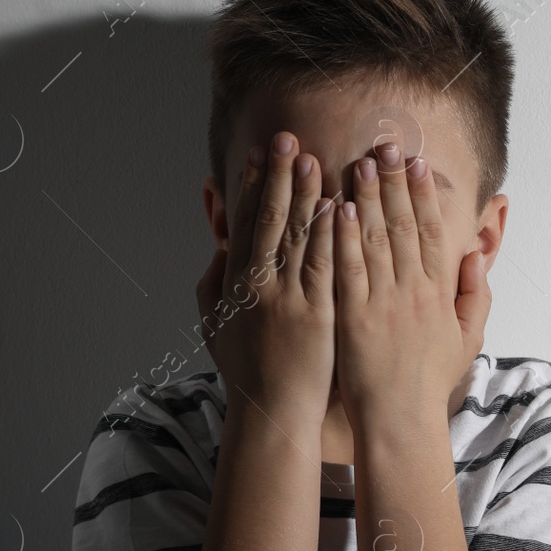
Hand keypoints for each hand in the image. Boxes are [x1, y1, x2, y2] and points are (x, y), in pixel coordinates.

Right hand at [195, 130, 336, 425]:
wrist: (272, 412)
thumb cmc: (247, 371)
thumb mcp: (214, 324)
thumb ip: (213, 283)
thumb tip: (219, 246)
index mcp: (235, 282)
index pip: (245, 222)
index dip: (252, 185)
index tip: (260, 153)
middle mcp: (258, 284)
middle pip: (268, 218)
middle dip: (277, 175)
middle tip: (285, 138)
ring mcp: (287, 297)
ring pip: (295, 235)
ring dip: (304, 193)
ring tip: (311, 157)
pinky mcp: (316, 313)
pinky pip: (323, 264)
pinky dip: (328, 233)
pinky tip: (337, 205)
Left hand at [333, 141, 489, 427]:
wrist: (401, 420)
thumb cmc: (429, 382)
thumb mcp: (467, 339)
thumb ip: (475, 296)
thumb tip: (475, 256)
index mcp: (438, 293)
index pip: (430, 232)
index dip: (422, 195)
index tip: (415, 164)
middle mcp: (412, 292)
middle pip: (402, 226)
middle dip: (392, 183)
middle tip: (383, 146)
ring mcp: (382, 303)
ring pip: (374, 240)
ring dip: (365, 199)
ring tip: (357, 164)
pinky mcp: (354, 318)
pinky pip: (348, 270)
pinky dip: (341, 238)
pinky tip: (334, 209)